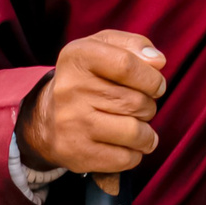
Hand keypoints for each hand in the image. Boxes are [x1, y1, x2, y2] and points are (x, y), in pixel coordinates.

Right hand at [18, 30, 166, 174]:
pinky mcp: (77, 153)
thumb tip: (158, 62)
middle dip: (149, 106)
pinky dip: (134, 153)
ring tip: (137, 128)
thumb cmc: (88, 78)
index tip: (155, 86)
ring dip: (146, 133)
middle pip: (137, 102)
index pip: (127, 65)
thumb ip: (135, 45)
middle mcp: (70, 89)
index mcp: (78, 57)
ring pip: (135, 132)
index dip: (152, 78)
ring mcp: (72, 123)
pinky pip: (126, 158)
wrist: (47, 119)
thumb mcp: (104, 47)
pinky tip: (125, 145)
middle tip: (138, 107)